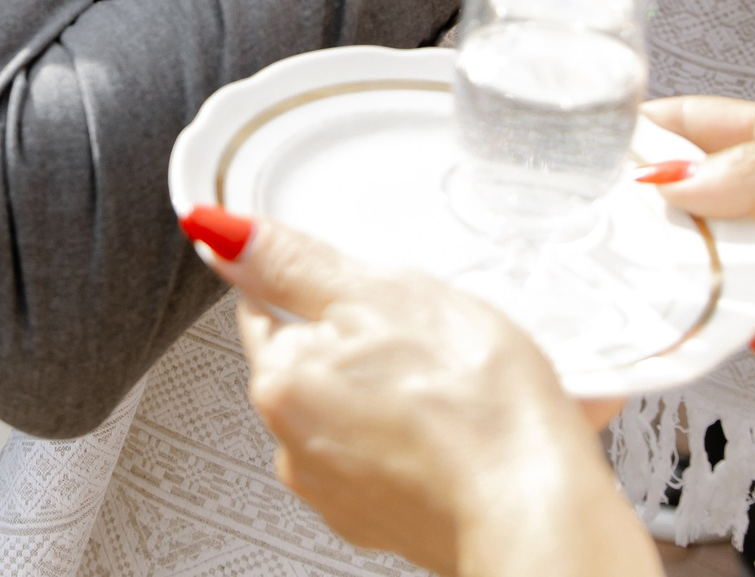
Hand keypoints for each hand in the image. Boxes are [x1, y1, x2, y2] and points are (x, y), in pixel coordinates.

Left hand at [198, 213, 655, 576]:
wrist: (535, 507)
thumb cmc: (471, 405)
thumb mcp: (381, 292)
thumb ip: (292, 261)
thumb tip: (219, 232)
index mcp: (281, 383)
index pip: (267, 311)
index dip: (318, 287)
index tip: (358, 287)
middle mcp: (294, 447)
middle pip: (319, 363)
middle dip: (367, 342)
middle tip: (425, 333)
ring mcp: (341, 493)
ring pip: (360, 411)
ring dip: (401, 393)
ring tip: (460, 383)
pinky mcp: (387, 522)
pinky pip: (398, 458)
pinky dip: (427, 439)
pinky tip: (470, 427)